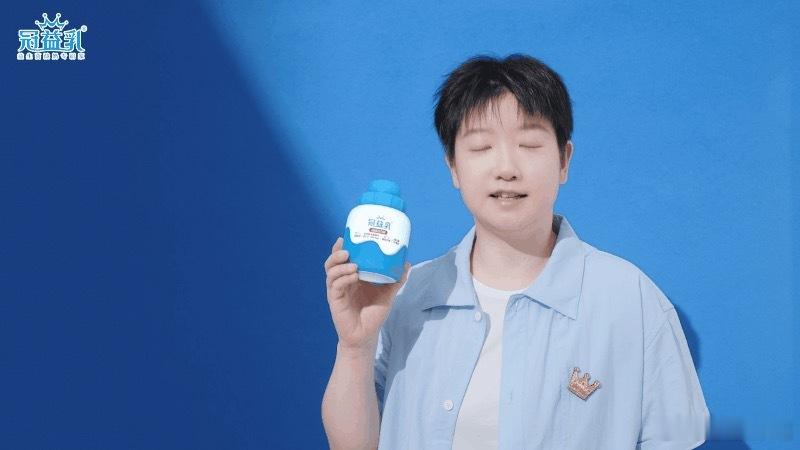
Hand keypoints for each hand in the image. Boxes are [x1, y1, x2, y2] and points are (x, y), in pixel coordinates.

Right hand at [324, 236, 410, 352]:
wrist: (366, 335)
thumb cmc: (374, 314)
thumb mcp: (387, 294)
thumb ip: (396, 280)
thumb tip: (406, 263)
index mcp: (351, 277)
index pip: (342, 258)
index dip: (341, 247)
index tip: (345, 237)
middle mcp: (342, 281)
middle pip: (332, 262)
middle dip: (336, 253)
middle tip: (347, 249)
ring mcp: (337, 290)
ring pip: (331, 272)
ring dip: (340, 265)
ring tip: (352, 263)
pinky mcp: (335, 300)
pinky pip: (335, 285)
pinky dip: (343, 278)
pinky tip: (353, 276)